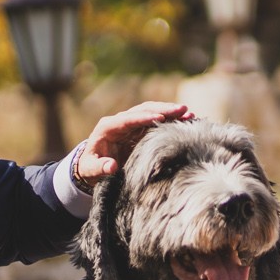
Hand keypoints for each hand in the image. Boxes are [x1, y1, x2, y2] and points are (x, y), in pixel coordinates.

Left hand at [74, 102, 192, 184]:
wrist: (93, 166)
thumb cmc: (91, 167)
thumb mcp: (91, 170)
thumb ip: (100, 168)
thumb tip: (111, 166)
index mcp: (107, 127)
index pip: (127, 119)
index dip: (143, 118)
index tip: (159, 118)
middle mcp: (121, 122)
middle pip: (143, 110)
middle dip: (163, 109)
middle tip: (182, 110)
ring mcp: (132, 124)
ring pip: (152, 113)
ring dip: (170, 112)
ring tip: (189, 114)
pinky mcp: (141, 130)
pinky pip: (157, 122)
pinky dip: (170, 121)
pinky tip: (186, 122)